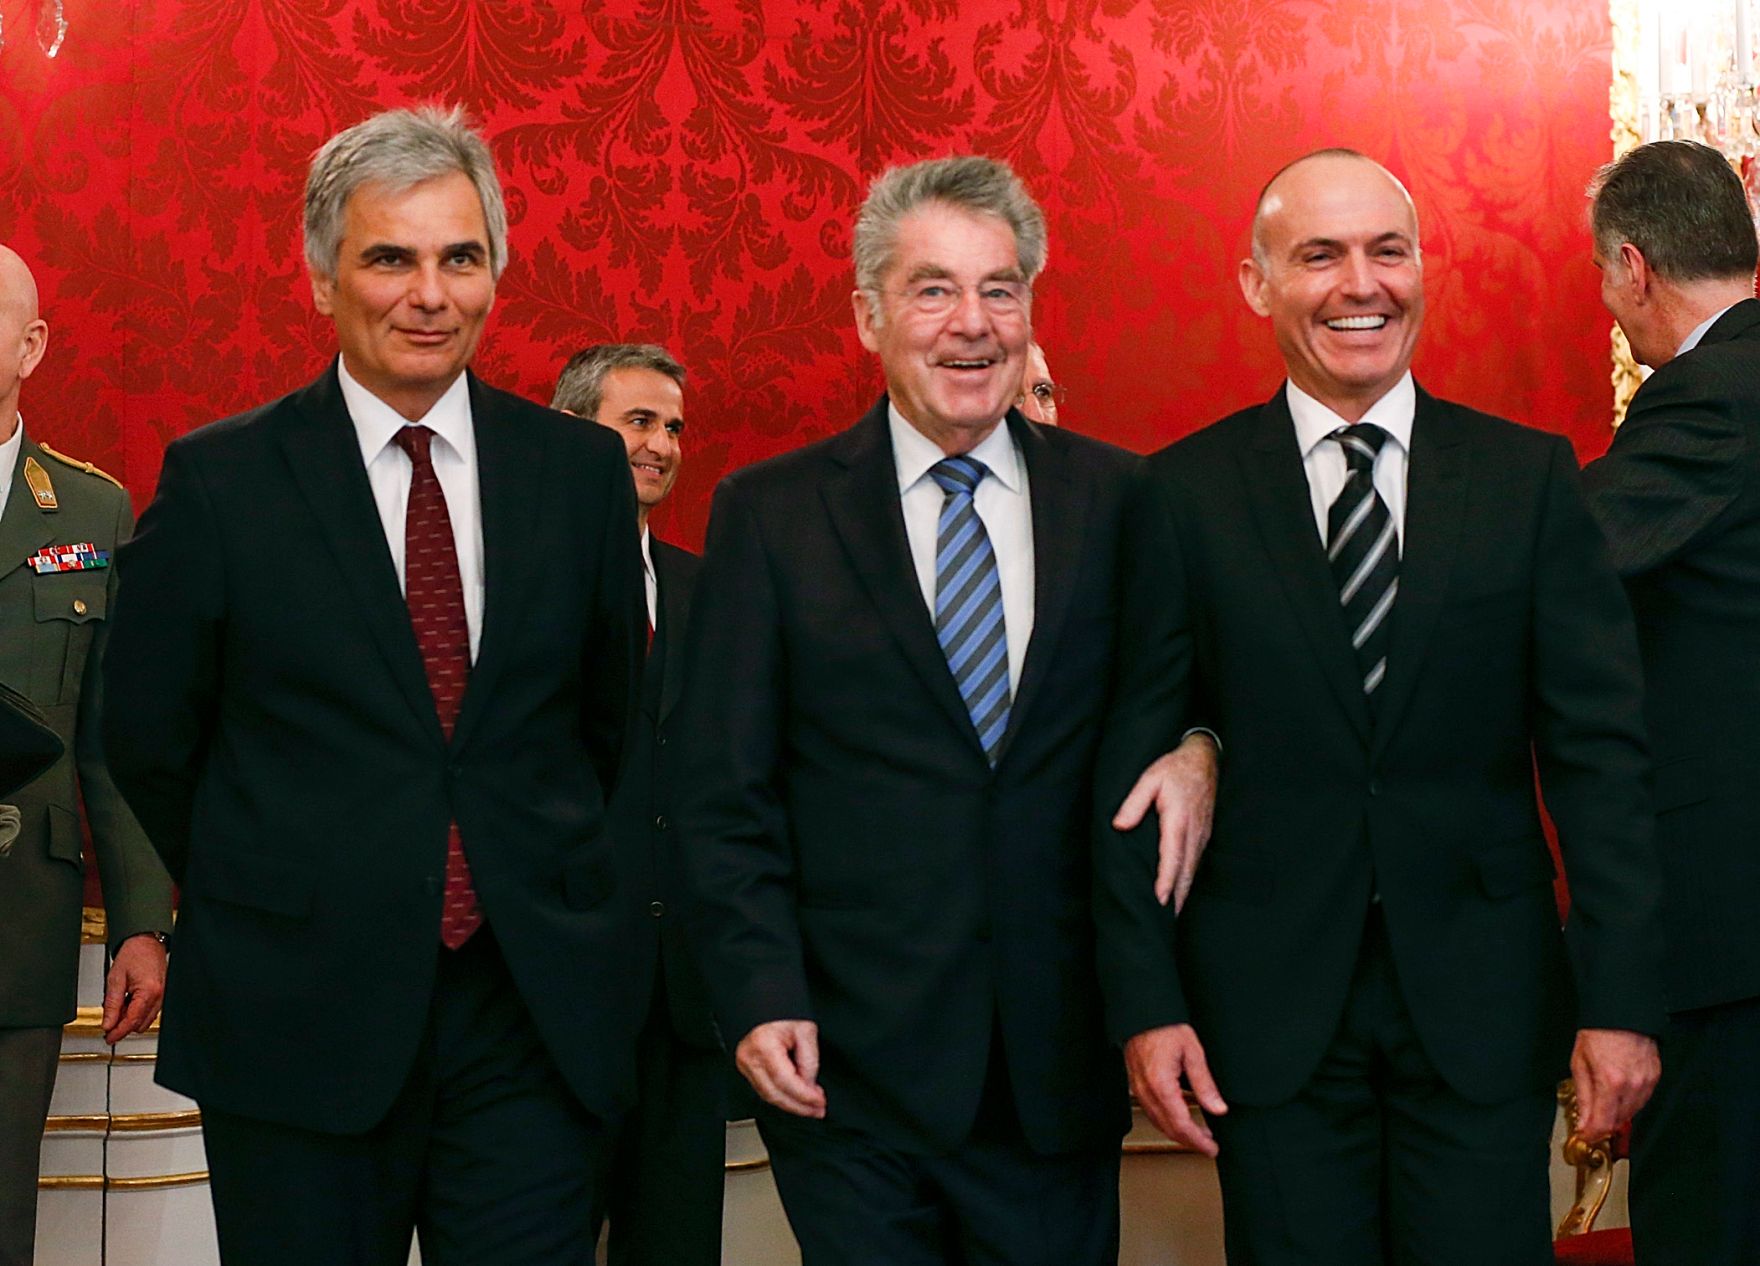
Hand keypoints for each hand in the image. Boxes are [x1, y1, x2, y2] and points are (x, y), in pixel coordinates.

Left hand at [103, 933, 167, 1043]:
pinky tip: (127, 1005)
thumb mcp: (115, 979)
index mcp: (148, 992)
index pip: (131, 1021)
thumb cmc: (134, 954)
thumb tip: (108, 1024)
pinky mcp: (163, 993)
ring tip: (117, 1010)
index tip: (108, 1038)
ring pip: (147, 1020)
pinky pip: (151, 1011)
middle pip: (140, 1024)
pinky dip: (138, 1012)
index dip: (118, 1033)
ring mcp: (163, 995)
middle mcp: (159, 996)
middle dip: (124, 1027)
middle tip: (109, 1024)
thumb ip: (111, 1004)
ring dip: (131, 1020)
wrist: (146, 941)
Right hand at [736, 1019, 826, 1118]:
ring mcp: (744, 1064)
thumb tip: (809, 1087)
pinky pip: (764, 1089)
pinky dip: (782, 1097)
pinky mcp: (746, 1068)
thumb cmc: (783, 1011)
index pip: (785, 1081)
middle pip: (774, 1094)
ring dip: (791, 1104)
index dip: (804, 1096)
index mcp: (763, 1046)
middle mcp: (749, 1058)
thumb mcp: (805, 1030)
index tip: (820, 1102)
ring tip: (810, 1107)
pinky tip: (796, 1098)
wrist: (765, 1002)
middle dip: (799, 1106)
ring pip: (768, 1096)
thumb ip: (809, 1061)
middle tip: (817, 1110)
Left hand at [1112, 732, 1218, 910]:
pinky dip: (1188, 880)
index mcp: (1178, 820)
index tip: (1160, 901)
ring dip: (1183, 893)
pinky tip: (1181, 891)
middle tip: (1165, 922)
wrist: (1204, 759)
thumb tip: (1120, 825)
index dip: (1166, 881)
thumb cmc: (1175, 768)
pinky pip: (1195, 863)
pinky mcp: (1203, 835)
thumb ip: (1134, 801)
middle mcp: (1193, 832)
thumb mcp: (1150, 777)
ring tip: (1172, 915)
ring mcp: (1201, 835)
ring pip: (1192, 870)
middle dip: (1177, 898)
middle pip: (1185, 872)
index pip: (1172, 857)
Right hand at [1124, 1024, 1227, 1156]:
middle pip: (1168, 1128)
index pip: (1181, 1125)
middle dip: (1189, 1141)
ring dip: (1178, 1133)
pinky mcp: (1135, 1084)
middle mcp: (1146, 1091)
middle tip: (1208, 1146)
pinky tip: (1178, 1117)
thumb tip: (1218, 1108)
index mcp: (1162, 1085)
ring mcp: (1138, 1089)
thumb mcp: (1193, 1052)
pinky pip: (1150, 1111)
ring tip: (1197, 1134)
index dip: (1198, 1141)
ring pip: (1158, 1122)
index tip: (1211, 1147)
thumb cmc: (1165, 1026)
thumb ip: (1205, 1084)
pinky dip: (1166, 1121)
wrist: (1142, 1012)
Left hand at [1570, 1027, 1659, 1138]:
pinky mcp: (1655, 1078)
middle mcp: (1632, 1086)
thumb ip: (1583, 1096)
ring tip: (1602, 1103)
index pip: (1603, 1123)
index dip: (1591, 1134)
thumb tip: (1583, 1121)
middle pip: (1618, 1121)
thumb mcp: (1579, 1063)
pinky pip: (1642, 1100)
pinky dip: (1629, 1103)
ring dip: (1616, 1114)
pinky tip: (1618, 1094)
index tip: (1584, 1136)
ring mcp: (1646, 1083)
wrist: (1621, 1014)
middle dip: (1602, 1124)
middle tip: (1589, 1120)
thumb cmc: (1597, 1034)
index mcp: (1610, 1082)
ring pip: (1631, 1113)